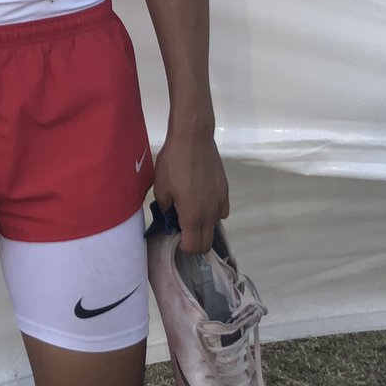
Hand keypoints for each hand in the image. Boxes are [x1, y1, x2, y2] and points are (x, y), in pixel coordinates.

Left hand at [152, 129, 228, 253]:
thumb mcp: (160, 187)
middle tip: (181, 229)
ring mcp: (220, 201)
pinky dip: (212, 211)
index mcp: (192, 216)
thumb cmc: (173, 162)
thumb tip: (170, 216)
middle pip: (207, 243)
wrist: (193, 138)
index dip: (183, 247)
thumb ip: (165, 208)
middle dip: (194, 242)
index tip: (174, 237)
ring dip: (203, 225)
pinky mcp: (225, 190)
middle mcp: (210, 213)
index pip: (193, 247)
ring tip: (191, 210)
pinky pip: (221, 210)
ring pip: (215, 225)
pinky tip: (202, 198)